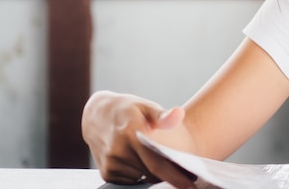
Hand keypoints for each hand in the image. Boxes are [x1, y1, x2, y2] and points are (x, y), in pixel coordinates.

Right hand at [81, 91, 195, 187]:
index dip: (175, 177)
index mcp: (132, 134)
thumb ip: (163, 115)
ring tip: (157, 159)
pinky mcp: (107, 173)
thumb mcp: (146, 107)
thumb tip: (179, 114)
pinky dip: (140, 174)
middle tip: (184, 171)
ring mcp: (111, 164)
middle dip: (169, 174)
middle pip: (152, 174)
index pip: (157, 163)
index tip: (191, 184)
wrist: (97, 115)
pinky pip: (131, 180)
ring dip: (152, 173)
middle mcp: (119, 151)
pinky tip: (139, 160)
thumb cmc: (128, 110)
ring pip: (143, 178)